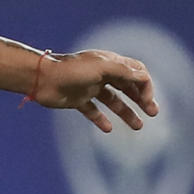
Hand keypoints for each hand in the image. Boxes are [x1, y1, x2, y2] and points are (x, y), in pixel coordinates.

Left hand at [28, 49, 157, 131]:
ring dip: (127, 113)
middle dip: (141, 99)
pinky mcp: (77, 100)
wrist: (41, 79)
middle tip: (153, 113)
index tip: (146, 101)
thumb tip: (145, 77)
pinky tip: (108, 129)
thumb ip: (124, 72)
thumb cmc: (71, 70)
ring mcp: (89, 88)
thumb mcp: (101, 68)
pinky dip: (101, 120)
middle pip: (128, 87)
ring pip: (113, 101)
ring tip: (138, 126)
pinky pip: (93, 111)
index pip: (136, 72)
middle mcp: (101, 75)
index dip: (145, 85)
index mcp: (109, 63)